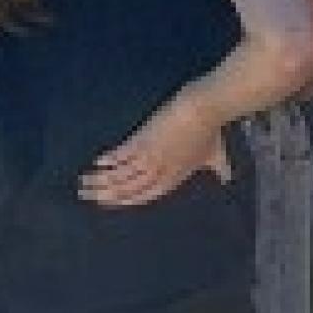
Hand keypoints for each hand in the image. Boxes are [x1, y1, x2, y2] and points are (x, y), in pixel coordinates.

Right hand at [78, 100, 234, 209]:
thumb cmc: (212, 131)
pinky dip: (108, 160)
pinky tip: (97, 162)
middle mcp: (158, 173)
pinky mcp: (143, 141)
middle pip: (126, 189)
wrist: (204, 110)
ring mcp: (149, 158)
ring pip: (119, 176)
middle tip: (86, 195)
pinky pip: (120, 156)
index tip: (108, 202)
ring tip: (83, 182)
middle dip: (104, 194)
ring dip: (100, 180)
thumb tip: (229, 178)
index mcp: (173, 178)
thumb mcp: (216, 156)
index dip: (124, 201)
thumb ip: (220, 169)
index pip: (143, 196)